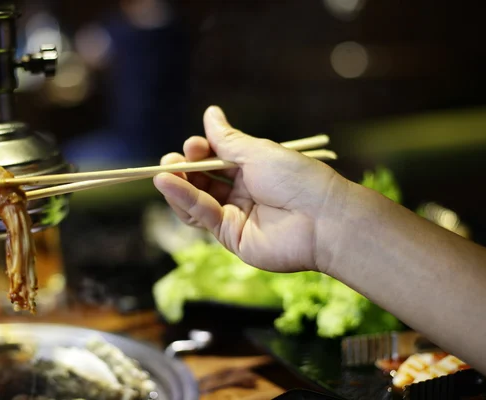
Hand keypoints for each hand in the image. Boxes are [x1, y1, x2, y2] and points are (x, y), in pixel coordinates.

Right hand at [153, 106, 348, 272]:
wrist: (322, 218)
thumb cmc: (296, 178)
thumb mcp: (257, 152)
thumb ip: (227, 139)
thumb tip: (210, 112)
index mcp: (253, 170)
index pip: (216, 160)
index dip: (201, 152)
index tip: (193, 145)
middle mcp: (243, 193)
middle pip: (204, 181)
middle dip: (184, 169)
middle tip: (171, 160)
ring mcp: (236, 215)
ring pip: (198, 201)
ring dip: (178, 186)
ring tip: (163, 172)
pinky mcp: (230, 236)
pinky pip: (202, 215)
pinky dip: (184, 200)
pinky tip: (168, 184)